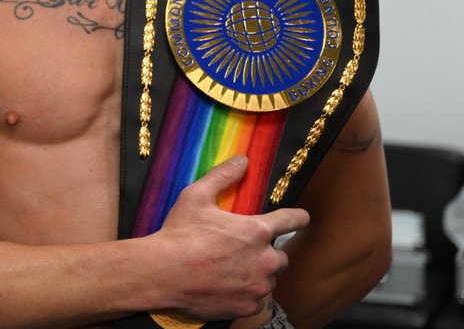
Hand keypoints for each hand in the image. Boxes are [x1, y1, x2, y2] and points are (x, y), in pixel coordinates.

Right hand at [155, 156, 309, 319]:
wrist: (163, 273)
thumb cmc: (180, 234)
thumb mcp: (196, 196)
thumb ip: (223, 176)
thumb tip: (242, 159)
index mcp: (257, 231)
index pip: (292, 221)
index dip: (298, 218)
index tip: (302, 218)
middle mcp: (265, 260)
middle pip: (281, 256)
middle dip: (266, 252)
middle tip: (242, 250)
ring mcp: (258, 286)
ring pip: (269, 279)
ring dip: (257, 274)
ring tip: (231, 269)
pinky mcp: (248, 306)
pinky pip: (257, 299)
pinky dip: (247, 293)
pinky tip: (227, 286)